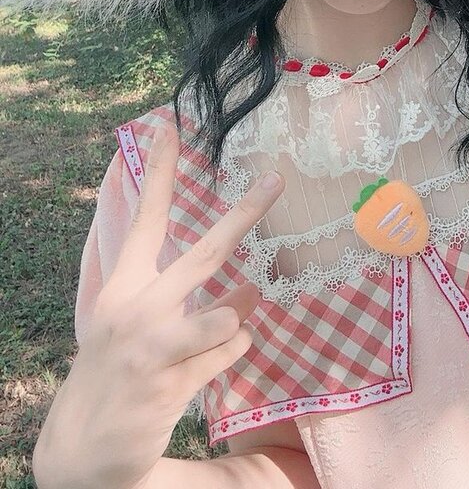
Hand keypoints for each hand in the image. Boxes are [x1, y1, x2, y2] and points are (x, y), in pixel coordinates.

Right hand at [33, 122, 283, 488]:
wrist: (84, 449)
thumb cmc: (119, 367)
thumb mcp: (139, 322)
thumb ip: (192, 297)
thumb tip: (253, 285)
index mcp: (122, 286)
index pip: (146, 218)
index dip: (161, 172)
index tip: (170, 127)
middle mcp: (135, 309)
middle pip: (204, 253)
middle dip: (244, 214)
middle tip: (277, 180)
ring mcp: (152, 347)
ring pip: (223, 314)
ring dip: (237, 314)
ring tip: (233, 314)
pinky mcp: (169, 384)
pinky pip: (227, 353)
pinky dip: (231, 349)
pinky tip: (214, 357)